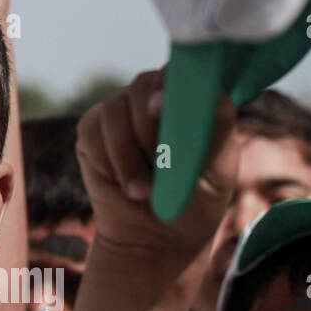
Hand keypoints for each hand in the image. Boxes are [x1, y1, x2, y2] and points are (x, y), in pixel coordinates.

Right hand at [76, 69, 237, 257]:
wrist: (155, 237)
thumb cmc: (194, 202)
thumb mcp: (219, 170)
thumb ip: (214, 127)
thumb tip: (187, 97)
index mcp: (187, 101)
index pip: (178, 73)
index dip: (168, 87)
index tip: (160, 111)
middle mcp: (151, 98)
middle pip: (141, 86)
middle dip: (148, 130)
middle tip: (160, 168)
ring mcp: (119, 112)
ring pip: (114, 111)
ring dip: (128, 156)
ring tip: (143, 191)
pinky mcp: (91, 130)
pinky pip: (92, 132)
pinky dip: (108, 162)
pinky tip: (123, 183)